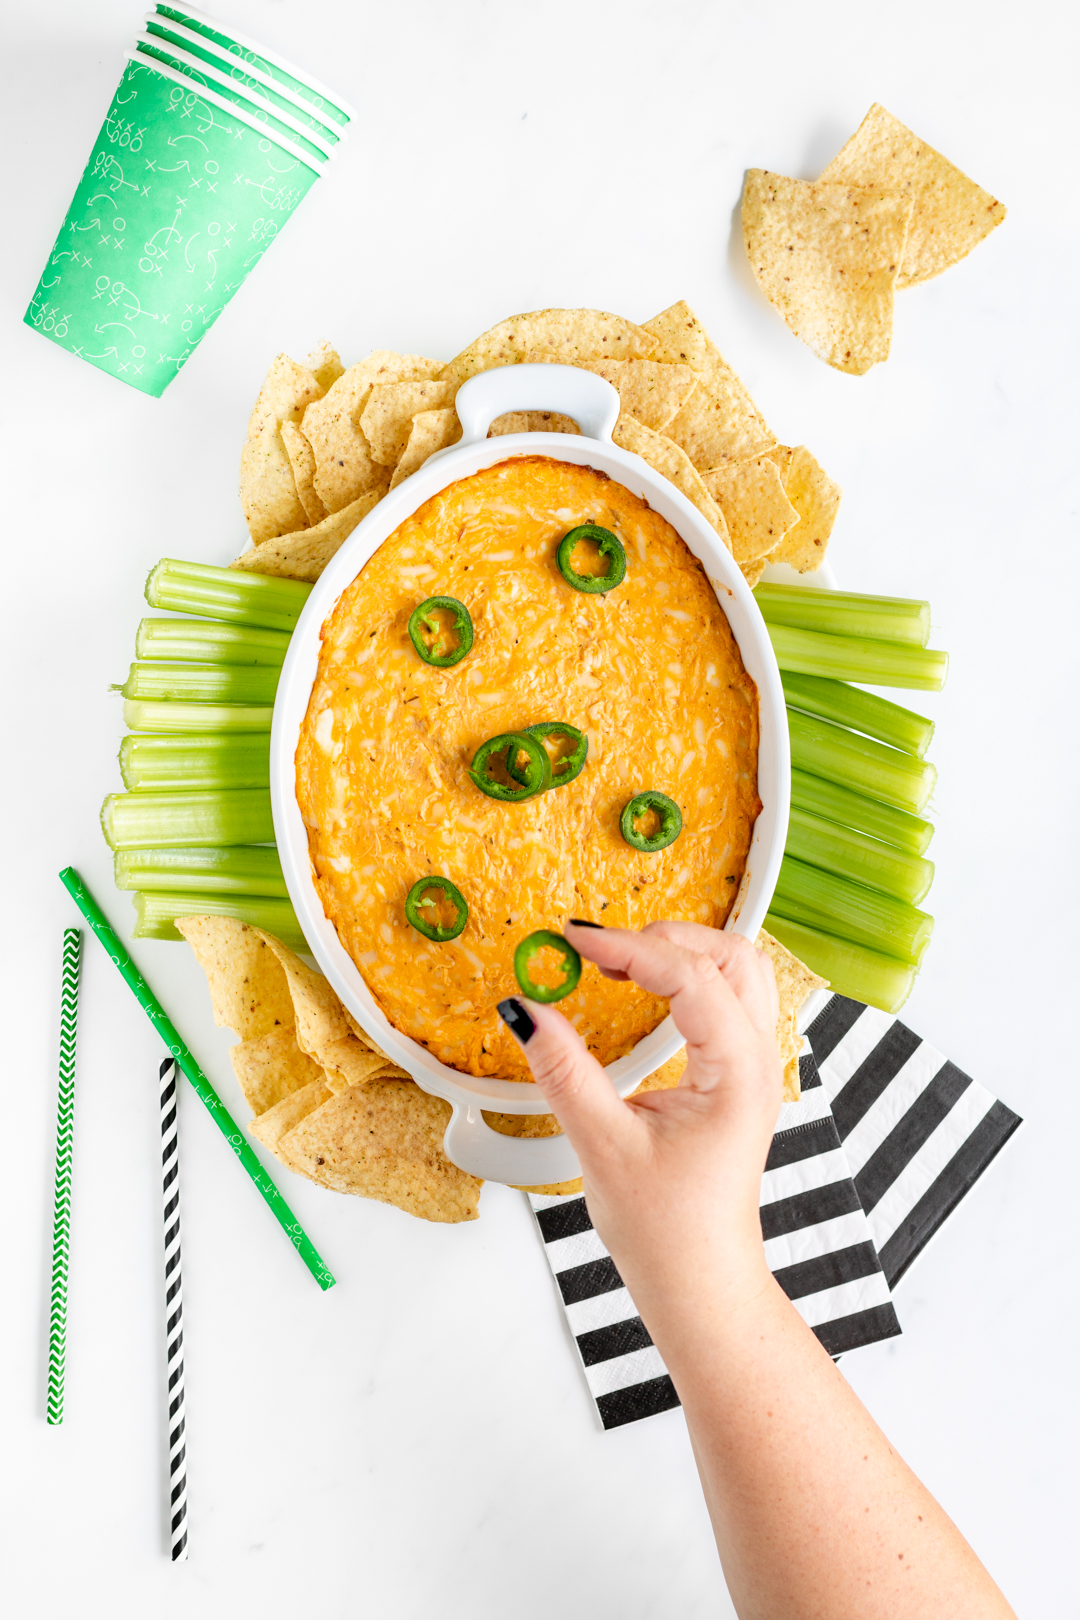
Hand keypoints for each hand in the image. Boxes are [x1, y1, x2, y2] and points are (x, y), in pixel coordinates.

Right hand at [497, 920, 783, 1325]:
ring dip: (683, 954)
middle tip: (600, 946)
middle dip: (666, 937)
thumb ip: (564, 1071)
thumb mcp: (603, 1145)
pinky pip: (729, 1002)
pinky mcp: (740, 1079)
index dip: (629, 947)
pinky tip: (644, 992)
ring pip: (738, 973)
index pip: (690, 976)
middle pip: (731, 956)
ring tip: (620, 960)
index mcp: (738, 1072)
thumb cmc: (668, 1233)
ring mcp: (755, 1070)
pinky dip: (690, 980)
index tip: (575, 940)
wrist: (701, 1284)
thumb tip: (525, 1012)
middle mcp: (758, 1062)